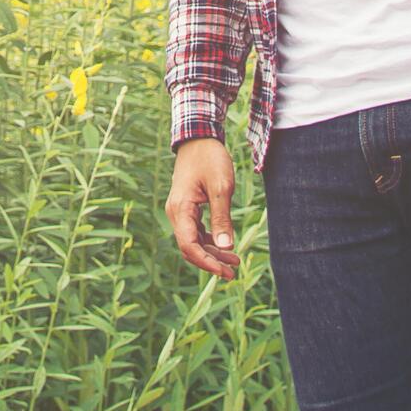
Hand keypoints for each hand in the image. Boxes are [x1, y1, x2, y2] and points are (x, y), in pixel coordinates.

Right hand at [166, 137, 239, 279]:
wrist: (198, 138)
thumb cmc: (210, 159)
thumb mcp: (221, 188)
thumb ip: (222, 218)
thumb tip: (227, 247)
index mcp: (181, 209)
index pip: (189, 246)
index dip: (206, 263)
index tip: (225, 272)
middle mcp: (176, 212)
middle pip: (190, 247)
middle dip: (211, 262)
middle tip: (233, 272)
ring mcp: (180, 210)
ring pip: (193, 241)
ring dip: (212, 253)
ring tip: (234, 262)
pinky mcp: (186, 207)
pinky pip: (195, 231)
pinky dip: (209, 241)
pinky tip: (225, 245)